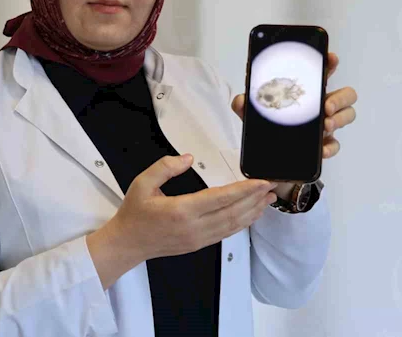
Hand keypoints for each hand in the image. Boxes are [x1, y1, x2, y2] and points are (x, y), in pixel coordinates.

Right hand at [108, 154, 278, 260]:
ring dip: (254, 211)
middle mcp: (194, 227)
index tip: (261, 182)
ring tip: (269, 199)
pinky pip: (227, 233)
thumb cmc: (135, 214)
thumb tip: (188, 158)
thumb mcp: (142, 183)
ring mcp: (198, 239)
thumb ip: (165, 167)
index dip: (244, 190)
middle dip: (256, 198)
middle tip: (273, 185)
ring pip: (233, 225)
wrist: (128, 243)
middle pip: (233, 212)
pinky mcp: (200, 244)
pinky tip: (251, 214)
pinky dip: (243, 222)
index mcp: (181, 211)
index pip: (220, 198)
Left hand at [230, 52, 357, 195]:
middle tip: (326, 106)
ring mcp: (326, 125)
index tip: (331, 58)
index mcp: (307, 92)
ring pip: (347, 116)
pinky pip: (335, 145)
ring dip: (339, 119)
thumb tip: (240, 100)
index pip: (324, 72)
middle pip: (345, 95)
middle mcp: (321, 106)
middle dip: (340, 98)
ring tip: (325, 125)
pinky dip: (330, 147)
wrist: (268, 156)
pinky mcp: (324, 145)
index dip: (330, 63)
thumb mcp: (254, 113)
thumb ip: (246, 104)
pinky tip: (322, 149)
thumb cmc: (268, 127)